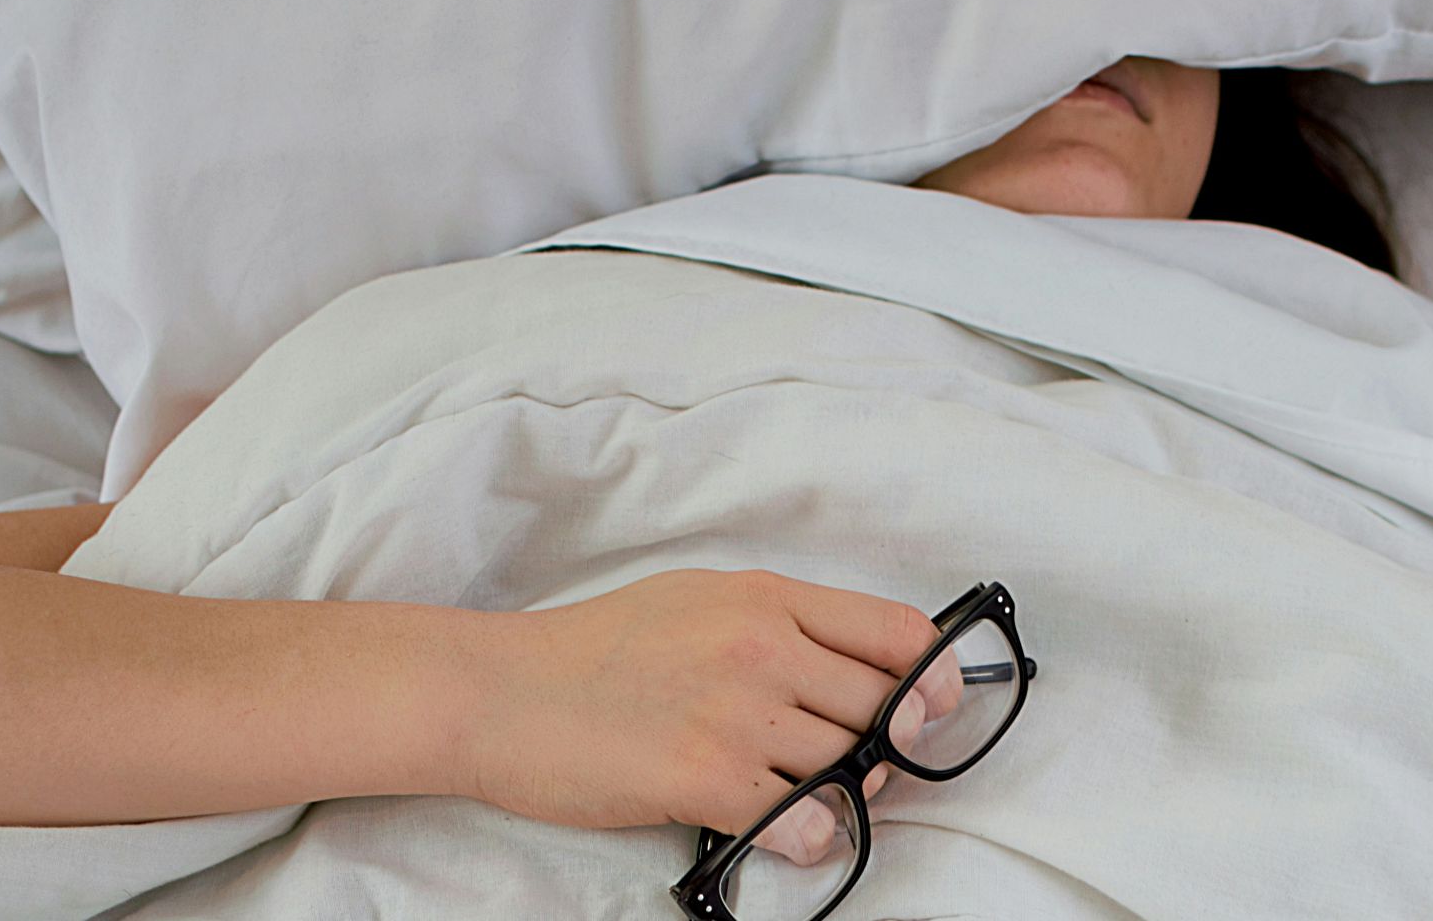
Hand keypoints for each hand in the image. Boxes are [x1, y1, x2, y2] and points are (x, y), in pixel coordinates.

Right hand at [458, 568, 952, 862]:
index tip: (935, 706)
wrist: (497, 691)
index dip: (933, 677)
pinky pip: (803, 818)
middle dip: (890, 745)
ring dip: (850, 793)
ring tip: (815, 799)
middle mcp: (761, 646)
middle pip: (883, 706)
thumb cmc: (593, 649)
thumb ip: (778, 624)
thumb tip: (854, 666)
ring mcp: (735, 711)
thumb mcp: (697, 599)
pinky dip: (812, 834)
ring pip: (849, 763)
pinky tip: (790, 830)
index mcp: (764, 597)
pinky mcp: (703, 776)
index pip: (895, 631)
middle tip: (866, 766)